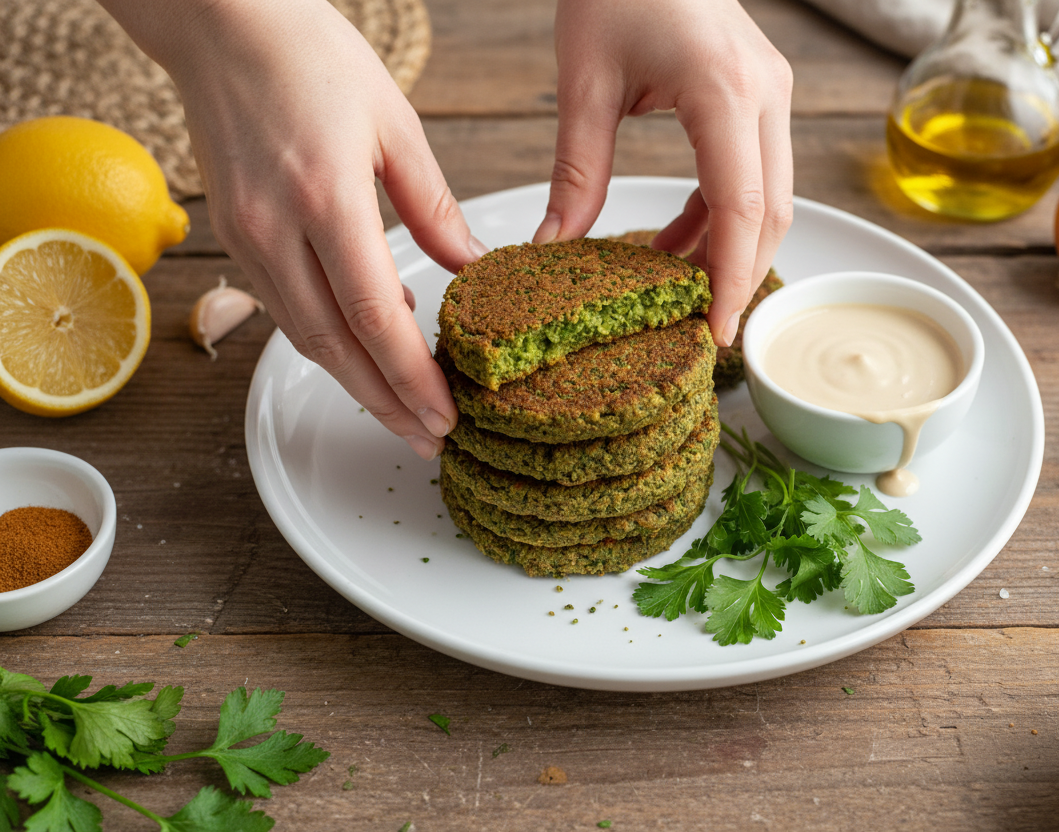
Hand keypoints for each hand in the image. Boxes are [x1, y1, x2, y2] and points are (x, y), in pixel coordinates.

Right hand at [99, 0, 484, 458]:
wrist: (222, 24)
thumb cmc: (312, 58)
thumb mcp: (395, 125)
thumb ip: (434, 206)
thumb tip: (469, 267)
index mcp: (327, 199)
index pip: (375, 318)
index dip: (411, 378)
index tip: (445, 414)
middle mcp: (278, 229)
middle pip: (337, 346)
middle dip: (387, 403)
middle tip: (429, 439)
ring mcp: (248, 238)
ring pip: (306, 336)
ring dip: (356, 384)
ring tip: (402, 413)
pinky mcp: (234, 236)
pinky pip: (285, 308)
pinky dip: (328, 340)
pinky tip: (362, 354)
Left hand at [536, 0, 793, 346]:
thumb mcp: (584, 83)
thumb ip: (576, 172)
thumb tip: (552, 249)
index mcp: (722, 91)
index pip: (741, 208)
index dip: (728, 279)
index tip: (711, 332)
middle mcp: (764, 94)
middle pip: (772, 212)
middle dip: (740, 277)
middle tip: (702, 330)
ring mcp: (770, 93)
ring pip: (772, 197)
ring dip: (731, 249)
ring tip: (680, 294)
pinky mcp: (759, 95)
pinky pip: (753, 173)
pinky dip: (722, 215)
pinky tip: (678, 243)